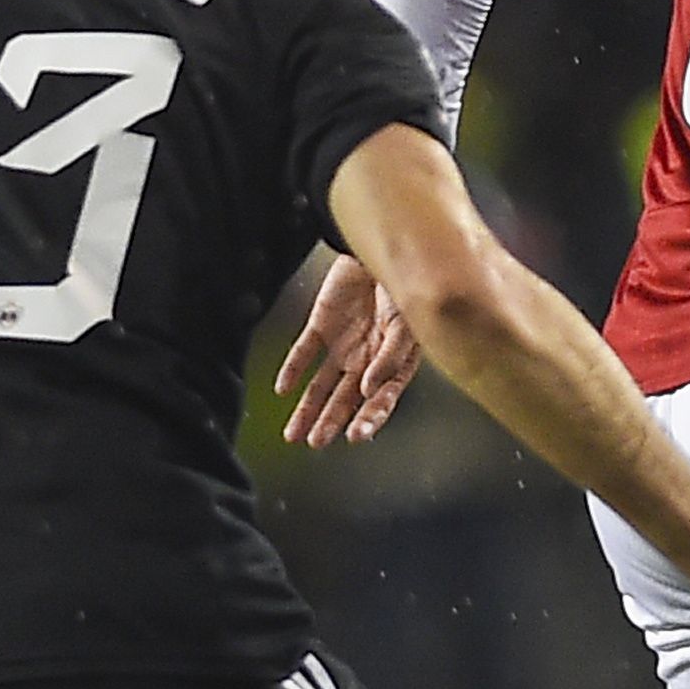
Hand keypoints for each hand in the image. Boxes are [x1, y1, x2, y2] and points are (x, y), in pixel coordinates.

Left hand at [276, 255, 424, 447]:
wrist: (379, 246)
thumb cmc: (404, 284)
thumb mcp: (406, 323)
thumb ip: (390, 357)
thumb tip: (371, 389)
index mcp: (393, 361)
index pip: (381, 399)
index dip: (369, 419)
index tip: (355, 437)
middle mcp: (366, 359)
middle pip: (346, 398)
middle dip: (331, 421)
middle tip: (316, 442)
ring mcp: (343, 343)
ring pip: (322, 384)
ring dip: (308, 408)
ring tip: (294, 434)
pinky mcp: (321, 325)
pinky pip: (303, 352)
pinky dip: (293, 370)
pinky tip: (283, 389)